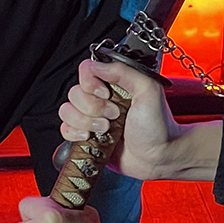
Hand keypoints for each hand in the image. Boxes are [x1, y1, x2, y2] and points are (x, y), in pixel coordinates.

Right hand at [60, 58, 179, 181]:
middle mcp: (102, 98)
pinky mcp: (87, 136)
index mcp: (115, 83)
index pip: (86, 71)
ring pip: (67, 111)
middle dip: (93, 107)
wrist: (157, 157)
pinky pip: (65, 129)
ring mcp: (93, 117)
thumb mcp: (148, 89)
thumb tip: (97, 65)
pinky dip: (74, 133)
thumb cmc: (157, 126)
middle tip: (114, 114)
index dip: (91, 83)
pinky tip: (91, 137)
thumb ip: (123, 71)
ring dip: (85, 121)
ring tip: (106, 128)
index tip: (106, 94)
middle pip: (75, 93)